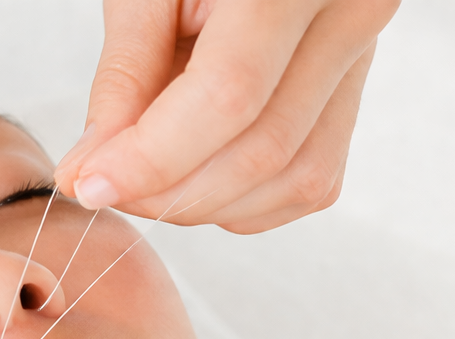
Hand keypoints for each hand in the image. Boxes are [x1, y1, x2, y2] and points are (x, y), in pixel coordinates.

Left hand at [55, 0, 396, 233]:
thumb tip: (94, 170)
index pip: (229, 95)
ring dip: (206, 203)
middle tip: (102, 184)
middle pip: (263, 149)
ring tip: (144, 173)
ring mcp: (363, 56)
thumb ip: (125, 70)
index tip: (91, 184)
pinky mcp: (355, 93)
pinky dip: (246, 200)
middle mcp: (351, 13)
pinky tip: (195, 175)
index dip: (153, 157)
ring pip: (296, 178)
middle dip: (170, 190)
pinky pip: (312, 181)